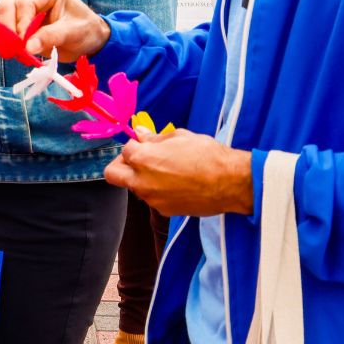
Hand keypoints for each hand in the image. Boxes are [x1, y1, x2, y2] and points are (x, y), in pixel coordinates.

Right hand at [0, 0, 109, 61]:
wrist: (88, 39)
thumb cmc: (85, 31)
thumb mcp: (73, 33)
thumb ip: (50, 37)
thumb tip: (27, 47)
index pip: (25, 1)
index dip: (20, 22)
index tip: (23, 43)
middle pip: (8, 3)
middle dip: (6, 27)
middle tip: (12, 49)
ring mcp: (23, 6)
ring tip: (5, 49)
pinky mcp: (17, 19)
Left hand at [105, 128, 254, 216]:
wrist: (230, 183)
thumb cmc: (207, 155)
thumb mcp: (180, 137)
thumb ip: (155, 137)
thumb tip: (140, 132)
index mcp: (143, 158)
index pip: (125, 149)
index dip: (136, 144)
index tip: (146, 143)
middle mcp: (141, 181)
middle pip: (113, 174)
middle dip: (122, 165)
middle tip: (139, 160)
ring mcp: (152, 198)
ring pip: (135, 187)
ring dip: (143, 178)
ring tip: (168, 171)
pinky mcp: (164, 210)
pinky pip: (152, 198)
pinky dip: (159, 190)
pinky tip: (178, 184)